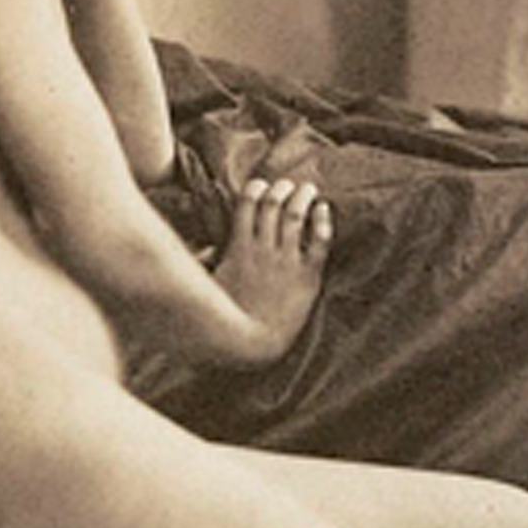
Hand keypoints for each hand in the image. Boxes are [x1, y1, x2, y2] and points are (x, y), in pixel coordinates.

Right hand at [211, 176, 331, 364]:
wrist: (254, 343)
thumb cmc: (229, 317)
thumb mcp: (210, 286)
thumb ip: (206, 263)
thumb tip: (203, 250)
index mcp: (239, 248)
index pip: (247, 204)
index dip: (256, 188)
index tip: (262, 184)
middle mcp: (263, 249)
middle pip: (274, 205)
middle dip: (282, 189)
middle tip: (289, 184)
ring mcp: (286, 261)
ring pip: (296, 216)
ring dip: (303, 197)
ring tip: (309, 189)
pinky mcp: (308, 277)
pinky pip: (319, 241)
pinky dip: (323, 222)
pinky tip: (325, 209)